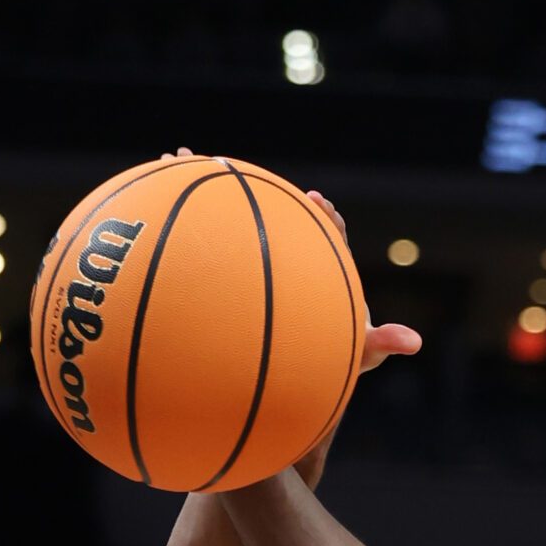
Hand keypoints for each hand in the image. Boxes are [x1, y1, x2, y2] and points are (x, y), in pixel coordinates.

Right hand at [164, 151, 418, 487]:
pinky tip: (133, 224)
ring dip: (188, 195)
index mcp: (315, 271)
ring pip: (216, 223)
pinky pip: (190, 258)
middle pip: (258, 212)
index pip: (322, 233)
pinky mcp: (216, 282)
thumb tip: (412, 342)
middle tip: (224, 163)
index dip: (321, 219)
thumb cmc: (323, 369)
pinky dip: (166, 242)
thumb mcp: (347, 359)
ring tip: (166, 166)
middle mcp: (276, 258)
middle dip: (237, 186)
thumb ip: (375, 346)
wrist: (291, 383)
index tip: (317, 204)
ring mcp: (242, 265)